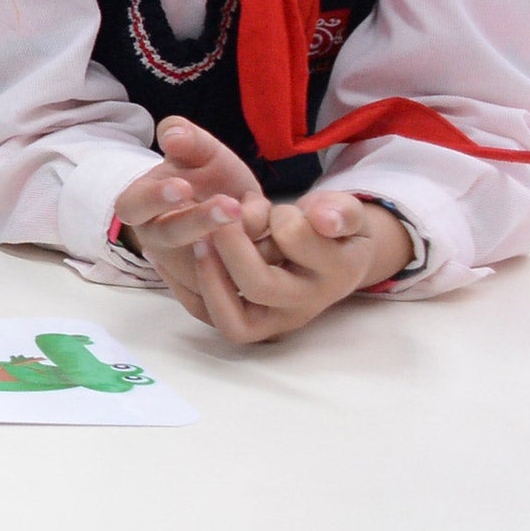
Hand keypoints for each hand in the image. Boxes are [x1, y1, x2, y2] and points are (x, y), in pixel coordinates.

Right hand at [118, 118, 267, 304]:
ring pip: (205, 262)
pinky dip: (259, 250)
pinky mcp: (217, 286)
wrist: (236, 208)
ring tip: (257, 217)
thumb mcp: (200, 151)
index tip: (181, 186)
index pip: (133, 207)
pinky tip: (271, 228)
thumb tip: (173, 134)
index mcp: (143, 208)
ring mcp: (187, 266)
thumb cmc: (209, 177)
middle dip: (199, 220)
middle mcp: (159, 241)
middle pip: (170, 236)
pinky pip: (235, 276)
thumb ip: (186, 138)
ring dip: (234, 242)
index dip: (154, 199)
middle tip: (229, 205)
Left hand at [189, 191, 411, 342]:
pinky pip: (211, 319)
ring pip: (233, 319)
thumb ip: (342, 211)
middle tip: (218, 220)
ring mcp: (276, 320)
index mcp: (336, 271)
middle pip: (259, 286)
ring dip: (209, 275)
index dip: (277, 216)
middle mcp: (306, 303)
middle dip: (231, 247)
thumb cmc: (333, 228)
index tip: (273, 207)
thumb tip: (324, 221)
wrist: (331, 258)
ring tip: (199, 240)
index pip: (295, 239)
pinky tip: (181, 258)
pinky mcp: (247, 323)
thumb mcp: (348, 212)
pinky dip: (191, 290)